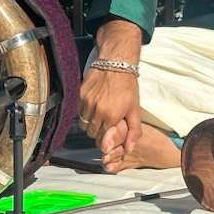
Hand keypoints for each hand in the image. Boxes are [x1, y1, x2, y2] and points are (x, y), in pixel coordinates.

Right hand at [79, 19, 143, 157]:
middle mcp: (97, 111)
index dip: (105, 138)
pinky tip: (92, 105)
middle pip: (91, 132)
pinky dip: (84, 111)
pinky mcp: (80, 94)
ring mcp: (87, 102)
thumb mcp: (135, 109)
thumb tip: (129, 149)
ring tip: (97, 116)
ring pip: (83, 123)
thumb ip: (134, 131)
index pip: (102, 139)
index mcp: (111, 117)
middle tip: (103, 125)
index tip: (108, 134)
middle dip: (97, 131)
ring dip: (89, 122)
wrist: (116, 63)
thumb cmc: (128, 86)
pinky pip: (78, 110)